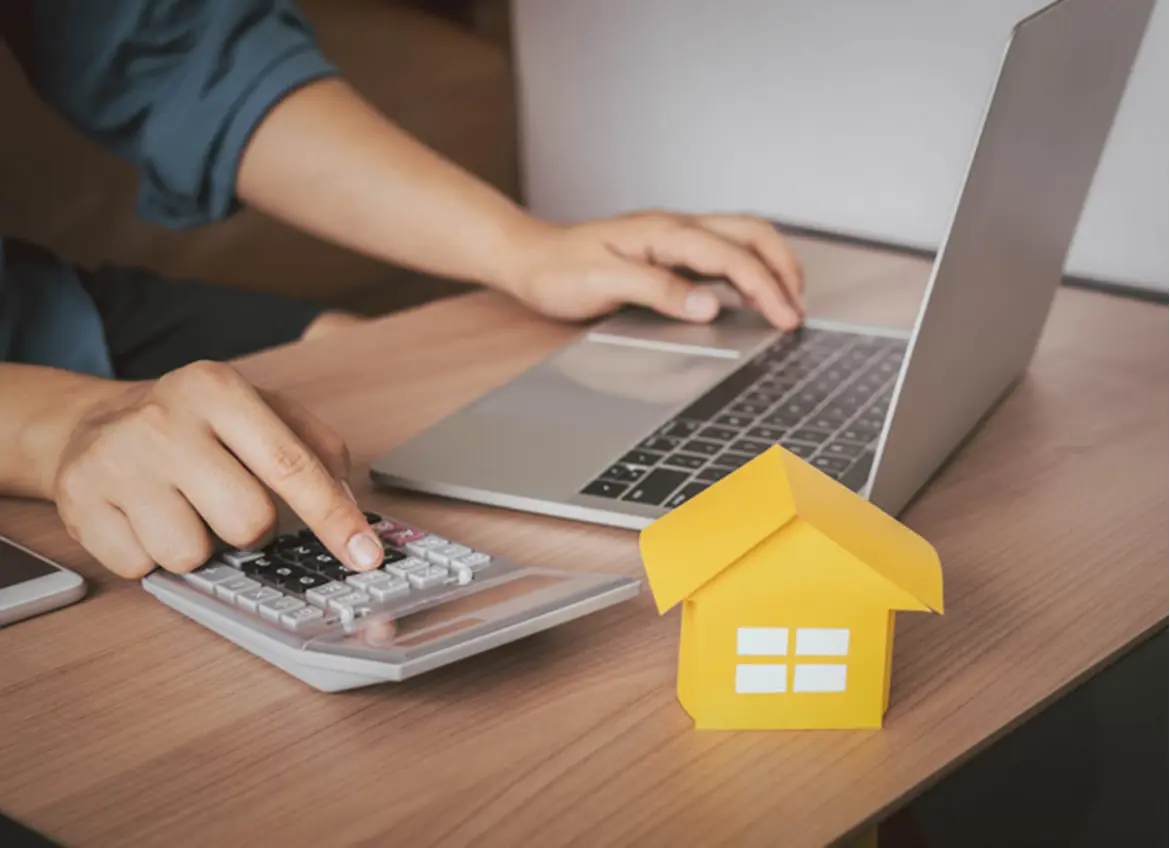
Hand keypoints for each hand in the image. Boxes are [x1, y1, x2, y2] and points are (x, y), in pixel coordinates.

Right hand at [49, 361, 382, 579]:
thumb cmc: (194, 423)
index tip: (366, 555)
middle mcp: (164, 421)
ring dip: (198, 544)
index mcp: (218, 390)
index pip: (292, 465)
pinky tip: (143, 518)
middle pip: (248, 522)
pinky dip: (151, 555)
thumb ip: (316, 449)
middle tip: (229, 502)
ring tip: (181, 507)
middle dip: (252, 528)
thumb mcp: (259, 410)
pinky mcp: (78, 503)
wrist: (92, 423)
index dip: (334, 518)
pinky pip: (141, 568)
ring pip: (191, 554)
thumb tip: (349, 506)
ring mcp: (115, 462)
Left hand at [499, 211, 804, 329]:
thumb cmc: (558, 271)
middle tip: (798, 308)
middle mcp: (674, 227)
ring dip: (771, 264)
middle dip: (783, 268)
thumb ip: (659, 291)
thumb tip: (707, 305)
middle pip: (750, 233)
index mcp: (663, 232)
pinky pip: (722, 250)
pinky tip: (751, 292)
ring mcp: (674, 236)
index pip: (731, 256)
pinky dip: (749, 268)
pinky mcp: (669, 249)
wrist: (529, 259)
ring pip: (741, 237)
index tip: (785, 317)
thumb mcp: (603, 284)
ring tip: (788, 299)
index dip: (765, 287)